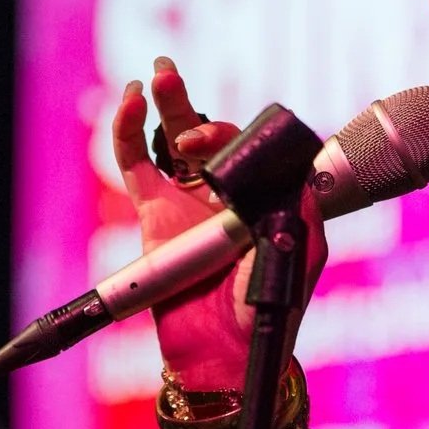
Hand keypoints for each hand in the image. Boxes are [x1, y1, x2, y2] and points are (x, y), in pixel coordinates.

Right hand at [110, 57, 326, 389]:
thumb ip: (302, 208)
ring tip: (157, 75)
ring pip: (168, 139)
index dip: (229, 133)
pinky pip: (134, 164)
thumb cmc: (265, 308)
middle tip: (172, 77)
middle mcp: (219, 193)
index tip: (218, 140)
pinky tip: (130, 103)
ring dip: (164, 104)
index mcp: (257, 196)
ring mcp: (183, 202)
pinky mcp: (152, 215)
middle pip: (203, 134)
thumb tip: (300, 168)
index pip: (242, 145)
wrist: (223, 352)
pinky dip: (126, 131)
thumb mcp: (299, 252)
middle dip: (189, 104)